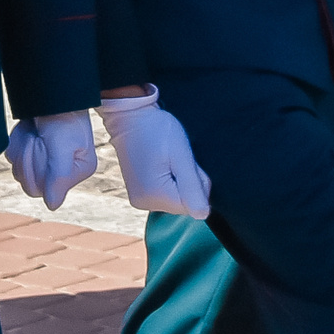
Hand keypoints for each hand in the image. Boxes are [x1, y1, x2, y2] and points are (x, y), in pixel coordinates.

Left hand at [6, 111, 96, 210]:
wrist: (53, 92)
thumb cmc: (64, 116)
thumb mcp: (63, 145)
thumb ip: (59, 176)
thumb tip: (52, 205)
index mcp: (79, 170)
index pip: (46, 190)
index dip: (36, 170)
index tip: (40, 144)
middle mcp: (64, 171)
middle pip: (31, 185)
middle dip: (27, 159)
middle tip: (33, 137)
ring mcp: (48, 163)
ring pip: (20, 172)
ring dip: (21, 149)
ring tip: (32, 132)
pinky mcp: (35, 153)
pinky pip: (15, 160)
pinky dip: (17, 144)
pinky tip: (27, 130)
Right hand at [99, 87, 211, 218]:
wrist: (130, 117)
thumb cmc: (157, 130)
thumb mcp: (181, 155)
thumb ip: (192, 186)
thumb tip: (203, 216)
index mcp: (155, 196)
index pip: (194, 204)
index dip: (198, 182)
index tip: (185, 162)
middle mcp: (145, 203)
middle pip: (184, 203)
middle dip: (189, 181)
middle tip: (176, 157)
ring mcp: (140, 199)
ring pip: (176, 197)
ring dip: (179, 179)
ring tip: (167, 158)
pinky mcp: (139, 193)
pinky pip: (165, 192)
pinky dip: (169, 179)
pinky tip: (161, 163)